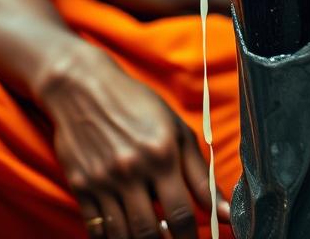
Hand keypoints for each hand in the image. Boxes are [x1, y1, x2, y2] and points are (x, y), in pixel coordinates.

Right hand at [37, 45, 230, 237]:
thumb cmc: (135, 104)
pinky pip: (97, 230)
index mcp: (160, 154)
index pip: (181, 215)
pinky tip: (123, 231)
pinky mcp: (80, 186)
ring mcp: (102, 181)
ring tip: (150, 235)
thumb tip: (229, 212)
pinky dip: (111, 238)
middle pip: (151, 233)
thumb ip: (201, 174)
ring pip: (123, 236)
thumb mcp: (174, 129)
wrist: (82, 86)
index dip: (191, 238)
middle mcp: (131, 170)